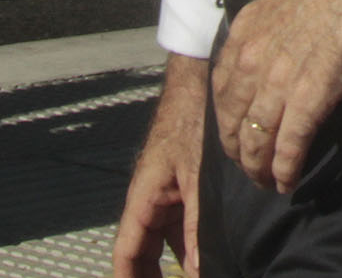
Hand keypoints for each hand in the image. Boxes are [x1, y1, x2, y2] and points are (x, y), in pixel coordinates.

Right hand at [111, 53, 207, 277]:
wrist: (205, 83)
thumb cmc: (194, 123)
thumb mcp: (198, 179)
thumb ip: (198, 227)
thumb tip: (198, 271)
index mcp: (144, 198)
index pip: (127, 252)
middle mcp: (152, 200)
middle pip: (145, 252)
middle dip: (152, 277)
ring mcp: (170, 194)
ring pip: (168, 241)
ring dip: (179, 264)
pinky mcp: (187, 187)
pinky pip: (186, 224)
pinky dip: (195, 245)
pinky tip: (214, 259)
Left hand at [206, 0, 341, 193]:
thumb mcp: (285, 1)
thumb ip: (271, 31)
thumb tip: (278, 50)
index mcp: (244, 34)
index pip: (222, 91)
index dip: (226, 122)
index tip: (234, 136)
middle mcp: (252, 60)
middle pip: (233, 122)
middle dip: (237, 152)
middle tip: (248, 169)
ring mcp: (278, 81)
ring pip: (256, 139)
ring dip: (259, 168)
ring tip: (266, 182)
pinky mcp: (309, 98)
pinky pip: (288, 145)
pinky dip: (285, 168)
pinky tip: (287, 182)